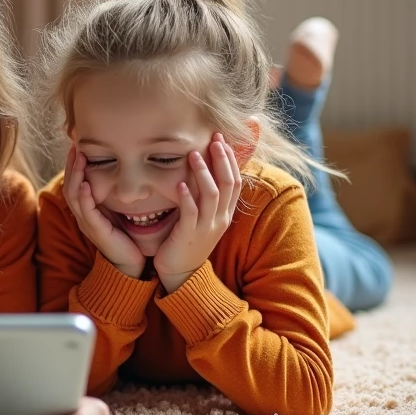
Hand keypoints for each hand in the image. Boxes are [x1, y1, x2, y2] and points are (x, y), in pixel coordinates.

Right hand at [63, 145, 145, 278]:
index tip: (78, 147)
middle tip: (75, 147)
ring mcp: (87, 224)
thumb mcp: (116, 212)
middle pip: (70, 187)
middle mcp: (83, 216)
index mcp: (86, 211)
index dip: (74, 166)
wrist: (130, 263)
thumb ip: (112, 197)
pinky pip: (86, 211)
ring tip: (80, 159)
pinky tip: (85, 184)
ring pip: (74, 196)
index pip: (74, 184)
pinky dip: (84, 197)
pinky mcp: (96, 231)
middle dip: (72, 166)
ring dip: (76, 176)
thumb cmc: (125, 238)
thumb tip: (117, 174)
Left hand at [155, 133, 241, 292]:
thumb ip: (205, 199)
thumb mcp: (203, 219)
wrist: (181, 274)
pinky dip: (187, 197)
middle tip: (214, 140)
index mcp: (225, 214)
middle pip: (228, 184)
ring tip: (194, 155)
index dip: (231, 160)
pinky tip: (180, 184)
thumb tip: (202, 173)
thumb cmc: (188, 242)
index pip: (235, 182)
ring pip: (211, 195)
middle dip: (222, 160)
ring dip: (203, 173)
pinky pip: (191, 213)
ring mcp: (206, 228)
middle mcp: (220, 219)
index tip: (222, 141)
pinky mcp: (189, 235)